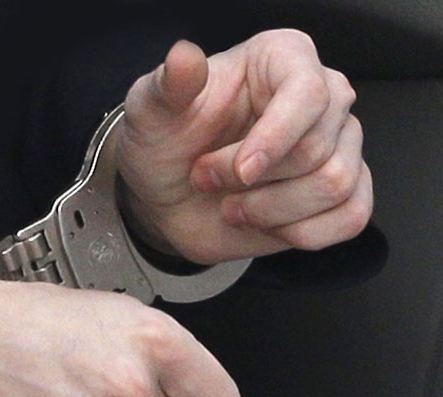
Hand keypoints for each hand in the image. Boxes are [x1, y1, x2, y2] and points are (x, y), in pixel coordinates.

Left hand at [116, 29, 372, 264]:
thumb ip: (169, 84)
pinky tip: (267, 224)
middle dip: (251, 182)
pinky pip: (352, 216)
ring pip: (335, 185)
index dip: (275, 139)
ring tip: (232, 205)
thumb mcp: (151, 110)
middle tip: (207, 179)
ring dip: (271, 211)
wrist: (169, 193)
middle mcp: (323, 96)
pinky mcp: (344, 189)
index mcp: (283, 58)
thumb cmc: (166, 142)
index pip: (308, 93)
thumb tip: (183, 57)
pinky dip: (304, 233)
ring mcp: (339, 144)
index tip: (241, 172)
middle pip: (317, 148)